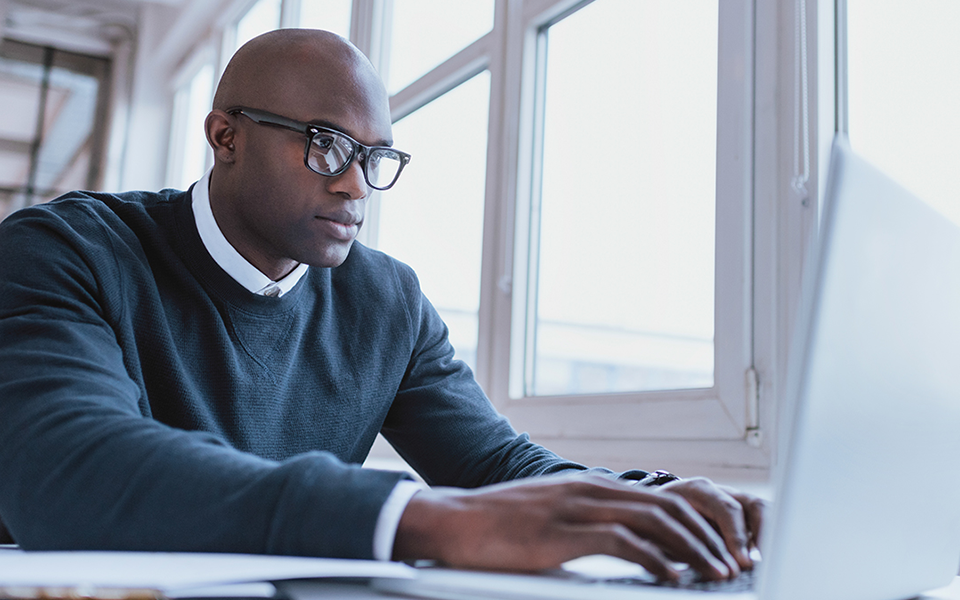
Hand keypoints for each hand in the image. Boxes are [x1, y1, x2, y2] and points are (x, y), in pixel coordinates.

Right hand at [392, 474, 748, 581]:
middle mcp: (592, 490)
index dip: (696, 524)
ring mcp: (579, 508)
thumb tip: (624, 547)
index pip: (660, 499)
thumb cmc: (500, 525)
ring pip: (655, 523)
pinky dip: (656, 561)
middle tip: (730, 564)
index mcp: (592, 487)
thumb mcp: (552, 517)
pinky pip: (623, 543)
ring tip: (714, 573)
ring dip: (692, 550)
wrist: (456, 521)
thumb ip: (588, 525)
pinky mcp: (565, 532)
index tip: (718, 549)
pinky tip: (671, 579)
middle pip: (668, 508)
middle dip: (707, 537)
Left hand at [660, 477, 766, 569]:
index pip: (726, 508)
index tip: (742, 562)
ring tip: (768, 563)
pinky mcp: (741, 516)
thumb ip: (674, 543)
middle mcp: (719, 492)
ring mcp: (733, 501)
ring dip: (768, 538)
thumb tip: (689, 566)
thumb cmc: (655, 521)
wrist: (653, 509)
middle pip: (752, 506)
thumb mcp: (659, 529)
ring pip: (762, 512)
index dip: (736, 536)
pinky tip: (764, 561)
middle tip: (758, 564)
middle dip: (761, 536)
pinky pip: (762, 524)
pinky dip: (766, 541)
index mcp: (697, 489)